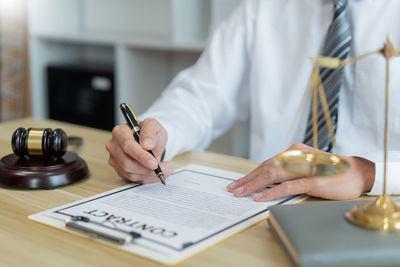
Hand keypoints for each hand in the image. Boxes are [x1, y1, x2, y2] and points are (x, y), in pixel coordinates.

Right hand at [106, 118, 172, 182]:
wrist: (151, 142)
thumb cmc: (150, 132)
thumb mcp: (153, 125)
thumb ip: (149, 131)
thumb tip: (146, 144)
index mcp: (119, 132)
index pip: (127, 146)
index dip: (141, 156)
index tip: (154, 162)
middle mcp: (114, 146)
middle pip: (127, 162)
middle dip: (146, 168)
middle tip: (164, 168)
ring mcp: (115, 159)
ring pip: (130, 173)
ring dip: (149, 174)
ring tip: (165, 169)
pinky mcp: (120, 170)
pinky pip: (133, 178)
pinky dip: (147, 178)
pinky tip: (157, 173)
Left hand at [226, 143, 374, 200]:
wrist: (356, 172)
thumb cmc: (331, 171)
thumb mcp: (306, 166)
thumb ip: (290, 169)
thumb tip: (269, 179)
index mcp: (294, 152)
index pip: (267, 163)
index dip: (251, 173)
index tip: (239, 182)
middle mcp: (296, 156)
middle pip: (266, 168)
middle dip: (247, 179)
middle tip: (233, 189)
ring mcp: (303, 167)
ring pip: (272, 175)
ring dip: (254, 185)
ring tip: (241, 193)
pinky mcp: (311, 180)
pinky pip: (287, 186)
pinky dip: (271, 191)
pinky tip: (259, 196)